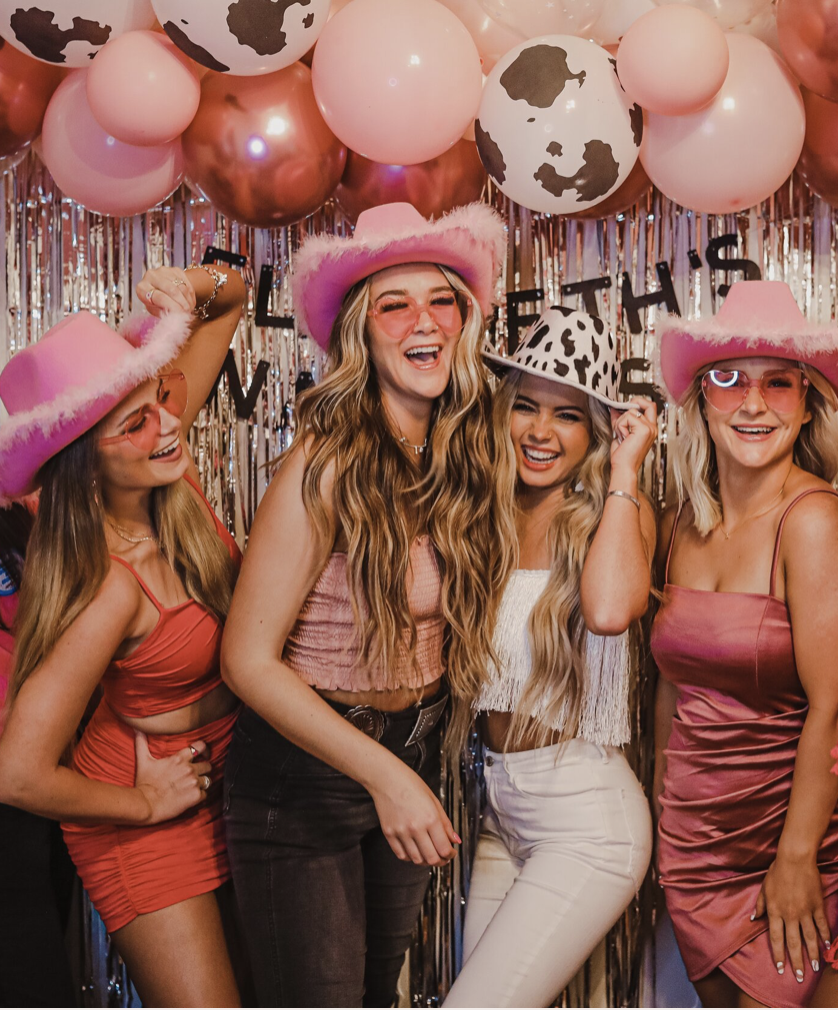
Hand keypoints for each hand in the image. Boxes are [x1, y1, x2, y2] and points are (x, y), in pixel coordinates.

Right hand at [133, 731, 211, 824]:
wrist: (145, 805)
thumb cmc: (144, 783)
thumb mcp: (143, 761)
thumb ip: (142, 743)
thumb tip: (137, 728)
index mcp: (179, 758)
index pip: (201, 747)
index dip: (204, 750)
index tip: (203, 754)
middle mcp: (189, 769)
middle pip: (207, 765)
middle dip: (203, 769)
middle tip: (196, 774)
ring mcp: (194, 782)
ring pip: (207, 780)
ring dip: (202, 783)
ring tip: (192, 786)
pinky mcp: (196, 796)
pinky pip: (205, 794)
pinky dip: (200, 796)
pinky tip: (191, 797)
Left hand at [136, 266, 196, 317]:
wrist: (162, 289)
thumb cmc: (156, 303)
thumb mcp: (155, 310)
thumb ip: (163, 313)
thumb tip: (176, 317)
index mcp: (142, 288)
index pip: (160, 297)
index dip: (172, 307)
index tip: (181, 314)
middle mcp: (151, 276)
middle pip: (172, 290)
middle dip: (182, 303)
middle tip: (187, 312)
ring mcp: (164, 271)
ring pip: (181, 287)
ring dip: (188, 300)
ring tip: (190, 309)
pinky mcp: (175, 270)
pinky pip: (187, 283)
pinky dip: (191, 295)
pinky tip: (190, 302)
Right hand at [370, 761, 460, 866]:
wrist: (386, 778)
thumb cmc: (410, 784)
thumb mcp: (434, 800)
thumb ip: (445, 823)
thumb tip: (455, 840)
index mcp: (430, 818)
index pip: (444, 848)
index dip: (451, 855)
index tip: (451, 853)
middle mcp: (415, 827)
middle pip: (431, 858)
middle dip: (441, 861)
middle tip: (443, 857)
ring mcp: (401, 832)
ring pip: (416, 860)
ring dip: (426, 861)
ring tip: (429, 854)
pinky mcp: (389, 834)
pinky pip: (402, 855)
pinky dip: (410, 857)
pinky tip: (415, 851)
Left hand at [610, 396, 657, 476]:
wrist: (623, 468)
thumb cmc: (622, 456)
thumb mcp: (621, 433)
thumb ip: (620, 420)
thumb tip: (615, 408)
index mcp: (649, 429)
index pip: (650, 406)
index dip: (638, 402)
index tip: (626, 407)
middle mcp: (652, 428)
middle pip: (644, 404)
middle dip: (630, 407)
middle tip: (621, 418)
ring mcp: (650, 428)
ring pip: (630, 412)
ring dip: (620, 423)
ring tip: (621, 436)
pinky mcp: (644, 429)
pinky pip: (627, 418)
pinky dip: (620, 427)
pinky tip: (622, 438)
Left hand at [753, 853, 831, 981]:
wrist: (795, 859)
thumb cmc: (777, 872)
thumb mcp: (764, 888)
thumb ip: (760, 905)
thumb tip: (753, 919)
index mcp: (775, 911)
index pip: (776, 938)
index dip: (778, 955)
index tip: (780, 969)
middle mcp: (790, 915)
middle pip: (794, 943)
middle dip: (796, 962)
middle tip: (799, 977)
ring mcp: (805, 911)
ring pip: (810, 938)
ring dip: (813, 954)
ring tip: (816, 968)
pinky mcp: (817, 906)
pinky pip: (822, 925)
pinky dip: (825, 937)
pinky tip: (827, 947)